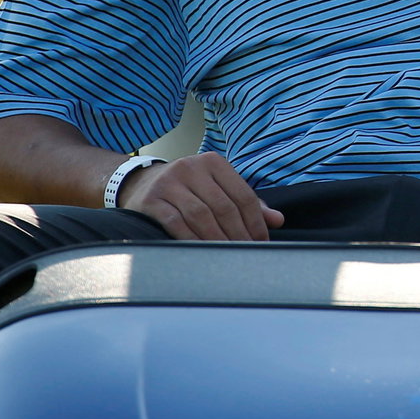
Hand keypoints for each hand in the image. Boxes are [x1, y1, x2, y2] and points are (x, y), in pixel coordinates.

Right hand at [117, 152, 284, 240]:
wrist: (142, 184)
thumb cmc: (188, 188)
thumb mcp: (217, 188)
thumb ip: (246, 203)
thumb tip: (277, 220)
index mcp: (214, 163)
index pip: (242, 194)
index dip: (255, 221)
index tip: (261, 241)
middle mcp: (191, 167)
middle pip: (223, 206)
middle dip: (238, 233)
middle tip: (246, 252)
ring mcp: (169, 182)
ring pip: (201, 215)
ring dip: (217, 239)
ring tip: (228, 255)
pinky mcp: (151, 200)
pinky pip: (176, 223)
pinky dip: (192, 239)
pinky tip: (201, 252)